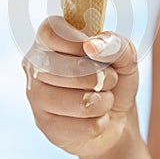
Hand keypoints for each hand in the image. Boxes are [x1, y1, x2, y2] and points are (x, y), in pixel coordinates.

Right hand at [22, 16, 137, 158]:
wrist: (115, 115)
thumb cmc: (113, 78)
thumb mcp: (124, 55)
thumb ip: (114, 43)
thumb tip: (92, 46)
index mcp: (50, 40)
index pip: (49, 32)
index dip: (75, 41)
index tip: (93, 51)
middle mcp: (35, 66)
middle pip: (63, 68)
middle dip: (99, 76)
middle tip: (110, 78)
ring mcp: (36, 96)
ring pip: (75, 100)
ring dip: (103, 101)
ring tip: (105, 98)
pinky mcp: (44, 125)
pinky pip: (80, 126)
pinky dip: (99, 122)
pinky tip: (95, 117)